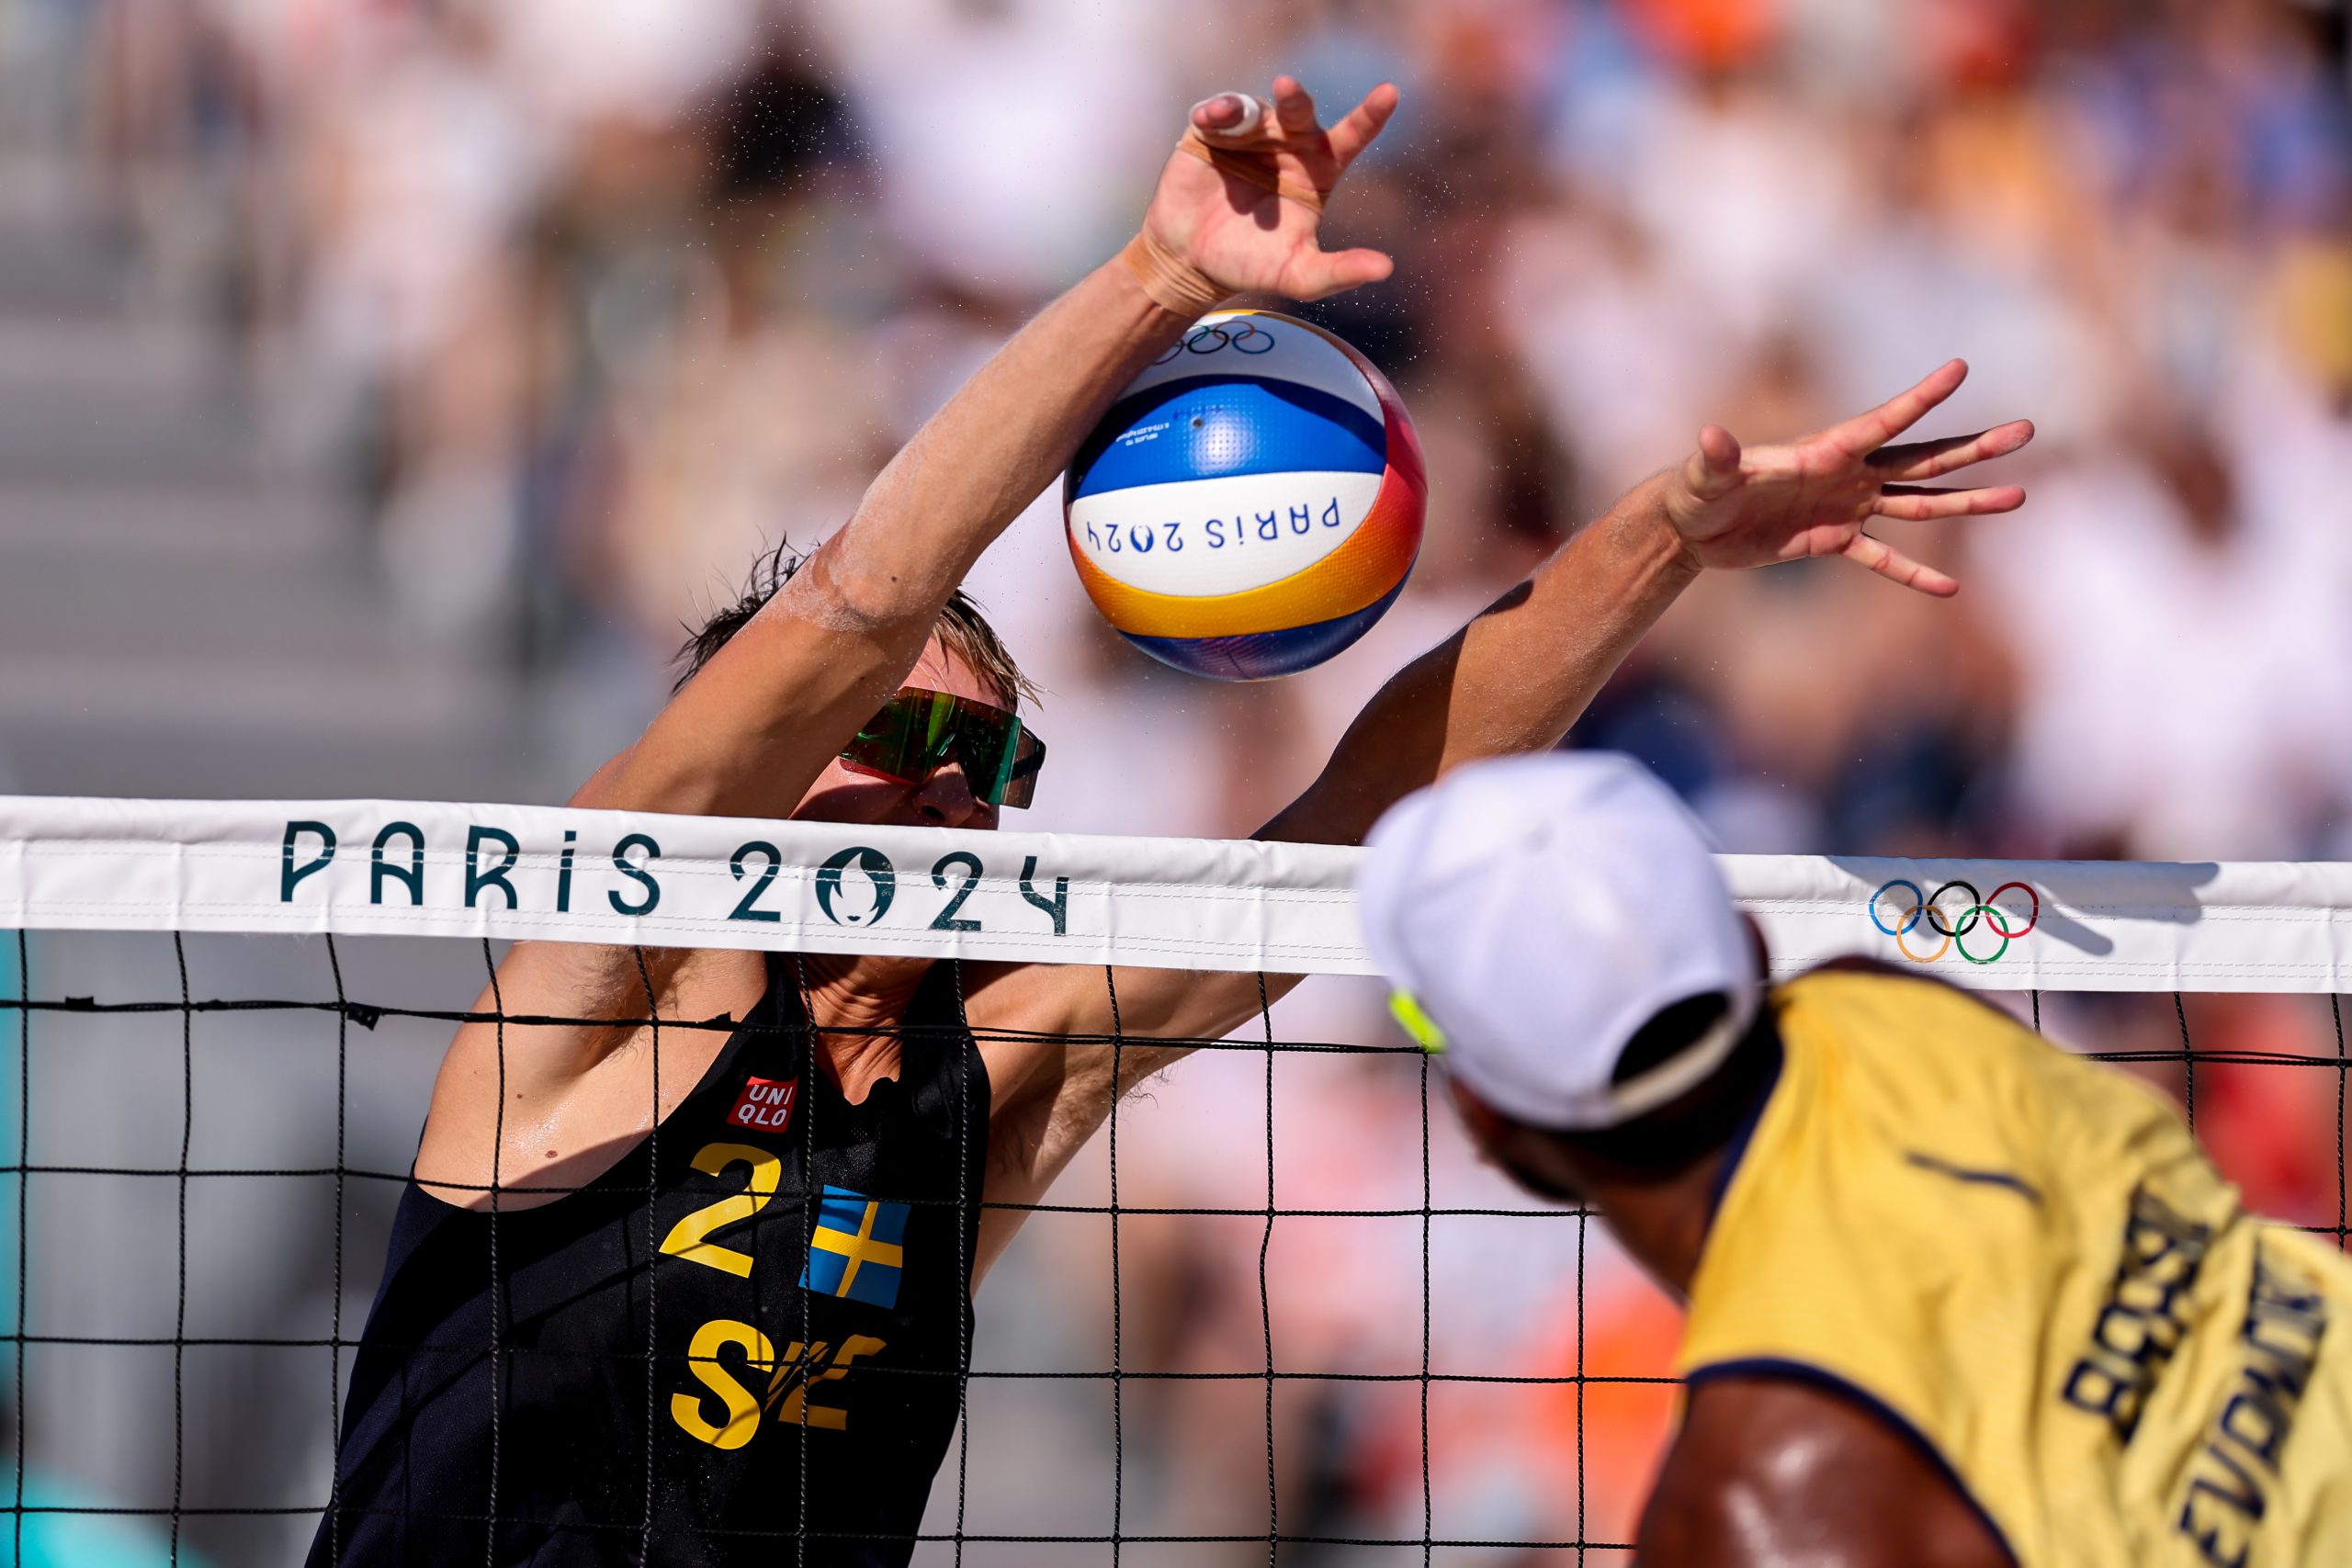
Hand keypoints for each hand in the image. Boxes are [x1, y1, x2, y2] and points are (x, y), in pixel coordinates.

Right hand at [1140, 76, 1398, 301]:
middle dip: (1294, 99)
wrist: (1190, 260)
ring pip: (1256, 109)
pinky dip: (1215, 111)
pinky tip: (1209, 122)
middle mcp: (1289, 145)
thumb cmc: (1250, 263)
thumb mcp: (1298, 275)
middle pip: (1300, 113)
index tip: (1389, 92)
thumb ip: (1340, 272)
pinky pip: (1220, 111)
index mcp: (1318, 171)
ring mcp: (1251, 135)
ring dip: (1243, 111)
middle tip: (1285, 87)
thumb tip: (1386, 269)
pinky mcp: (1215, 132)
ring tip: (1226, 119)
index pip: (1351, 138)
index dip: (1370, 115)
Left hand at [1663, 361, 2032, 596]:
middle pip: (1923, 459)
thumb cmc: (1697, 491)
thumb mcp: (1705, 475)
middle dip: (1973, 448)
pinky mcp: (1833, 541)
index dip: (1919, 398)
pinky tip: (1950, 588)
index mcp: (1826, 451)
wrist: (1691, 527)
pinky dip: (1913, 573)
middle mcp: (1847, 475)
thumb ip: (1716, 458)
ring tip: (2018, 499)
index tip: (1960, 368)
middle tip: (2025, 430)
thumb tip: (1711, 437)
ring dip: (1966, 503)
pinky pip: (1883, 560)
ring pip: (1919, 505)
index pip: (1882, 422)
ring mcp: (1847, 508)